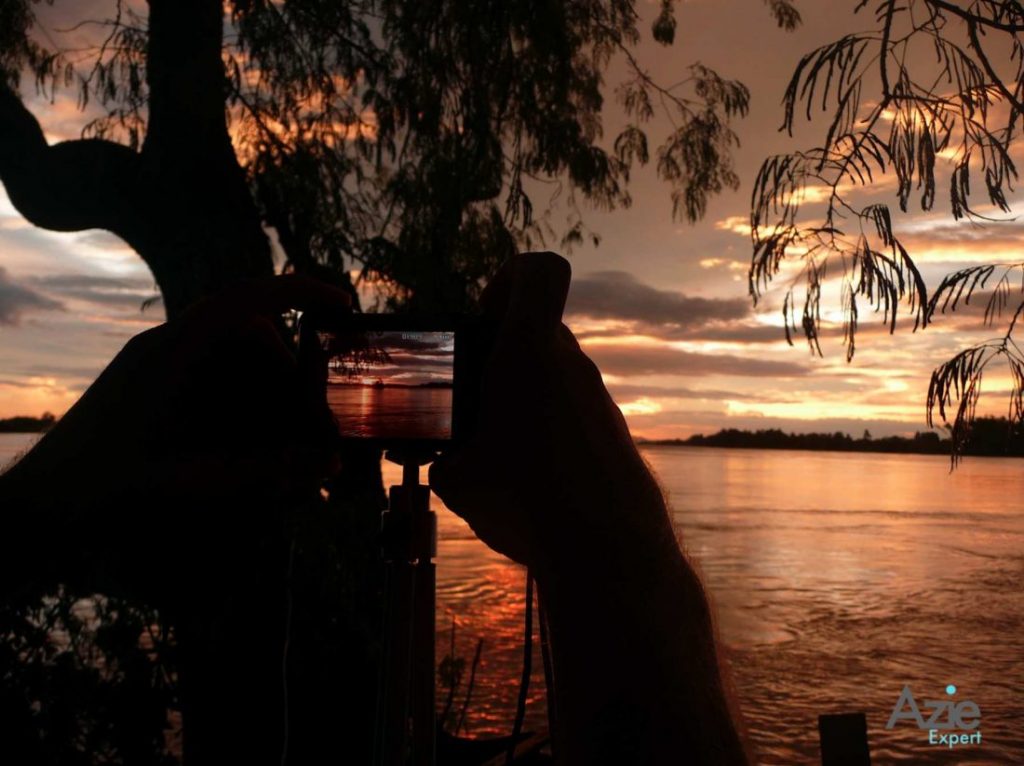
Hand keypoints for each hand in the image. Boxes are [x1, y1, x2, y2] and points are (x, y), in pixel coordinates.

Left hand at [1, 275, 349, 599]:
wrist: (37, 504)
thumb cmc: (99, 489)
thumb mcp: (187, 482)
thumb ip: (259, 473)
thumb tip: (325, 464)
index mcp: (171, 353)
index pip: (246, 301)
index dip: (300, 294)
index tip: (343, 306)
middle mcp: (169, 350)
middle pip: (253, 344)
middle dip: (292, 382)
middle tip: (319, 430)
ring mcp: (162, 370)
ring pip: (238, 368)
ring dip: (271, 404)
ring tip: (291, 453)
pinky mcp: (159, 392)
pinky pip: (217, 388)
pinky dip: (245, 415)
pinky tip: (256, 454)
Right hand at [429, 252, 673, 574]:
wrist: (606, 547)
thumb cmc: (524, 499)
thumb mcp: (456, 477)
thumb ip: (439, 455)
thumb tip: (430, 458)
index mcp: (528, 352)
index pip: (537, 273)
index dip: (508, 278)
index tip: (483, 313)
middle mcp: (571, 365)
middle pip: (539, 333)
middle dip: (503, 355)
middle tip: (473, 396)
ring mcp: (598, 399)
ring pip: (556, 377)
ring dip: (525, 399)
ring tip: (496, 452)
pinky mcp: (613, 433)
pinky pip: (573, 414)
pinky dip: (549, 432)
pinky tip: (530, 480)